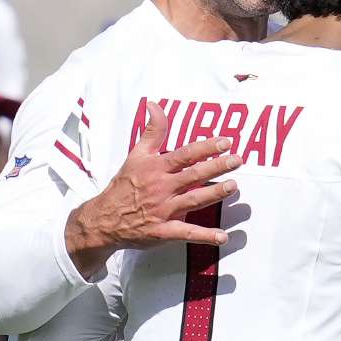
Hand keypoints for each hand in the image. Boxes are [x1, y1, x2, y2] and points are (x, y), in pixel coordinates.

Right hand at [65, 101, 240, 275]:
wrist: (103, 218)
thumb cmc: (124, 184)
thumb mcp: (136, 155)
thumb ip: (152, 131)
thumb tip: (154, 104)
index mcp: (155, 168)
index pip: (184, 154)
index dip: (206, 147)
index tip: (226, 141)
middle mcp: (161, 187)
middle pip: (193, 175)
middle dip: (217, 166)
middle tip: (237, 160)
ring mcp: (162, 210)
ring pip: (192, 200)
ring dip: (214, 194)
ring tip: (233, 186)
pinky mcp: (162, 231)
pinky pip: (185, 233)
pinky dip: (204, 236)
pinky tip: (223, 236)